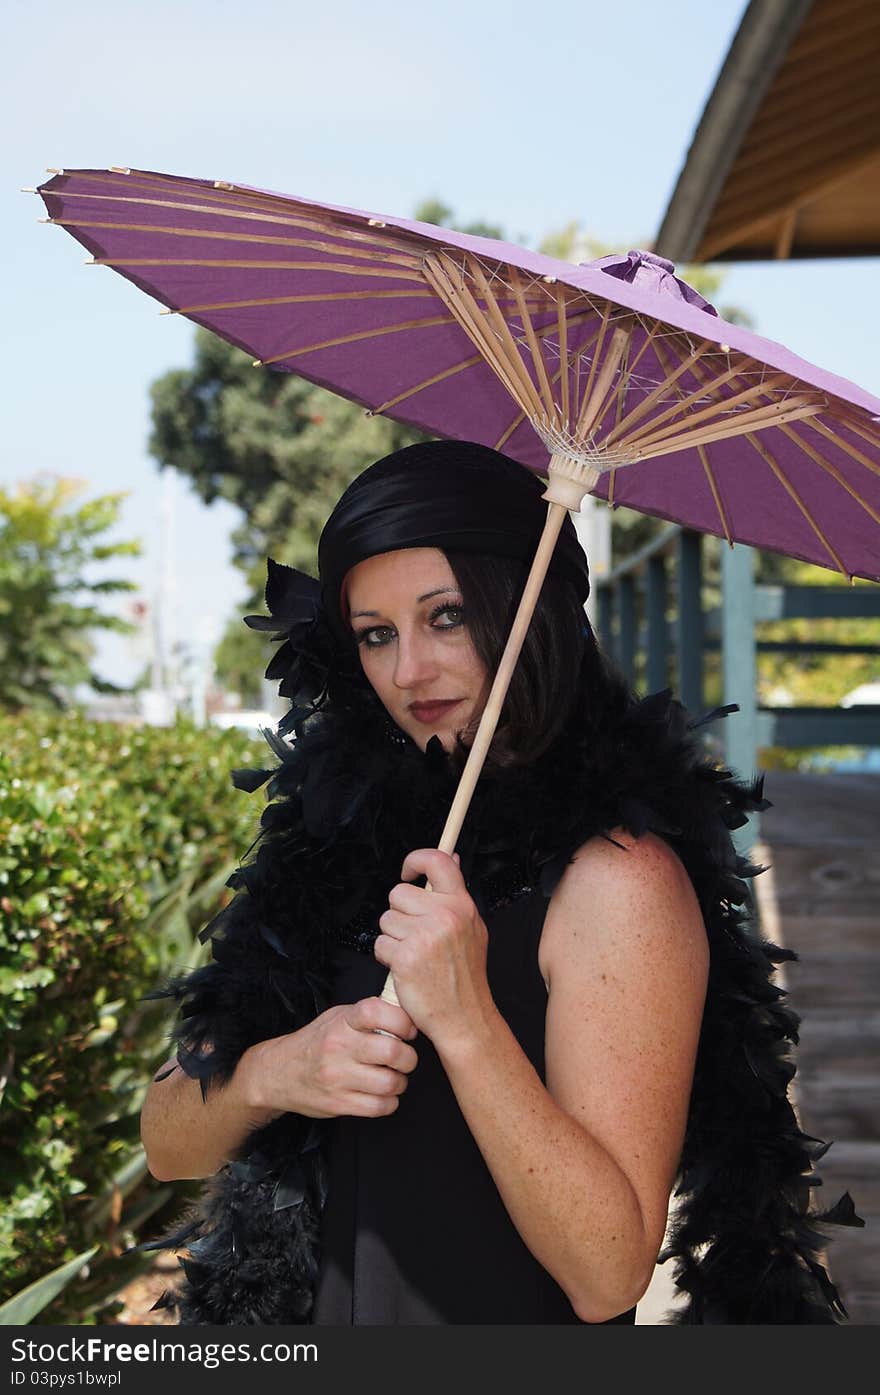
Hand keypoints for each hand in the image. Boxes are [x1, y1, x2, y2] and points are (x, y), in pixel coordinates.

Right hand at [243, 998, 418, 1119]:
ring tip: (392, 1077)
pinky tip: (382, 1094)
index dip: (402, 1021)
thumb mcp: (338, 1017)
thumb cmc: (317, 1042)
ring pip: (390, 1083)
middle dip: (408, 1058)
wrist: (278, 1073)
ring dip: (399, 1082)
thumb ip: (368, 1015)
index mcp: (342, 1021)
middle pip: (392, 1052)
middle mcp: (339, 1047)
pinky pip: (379, 1107)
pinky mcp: (338, 1103)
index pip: (376, 1011)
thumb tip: (407, 1013)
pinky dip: (389, 1102)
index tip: (408, 1030)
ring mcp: (337, 1077)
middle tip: (404, 1059)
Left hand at [374, 848, 493, 1047]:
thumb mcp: (472, 927)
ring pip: (386, 919)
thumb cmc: (465, 974)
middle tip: (415, 935)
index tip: (408, 871)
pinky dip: (387, 958)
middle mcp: (445, 916)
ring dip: (393, 937)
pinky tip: (406, 969)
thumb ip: (457, 894)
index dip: (416, 859)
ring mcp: (424, 936)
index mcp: (462, 905)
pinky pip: (380, 944)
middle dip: (399, 913)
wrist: (464, 1017)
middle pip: (398, 893)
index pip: (437, 860)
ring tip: (414, 954)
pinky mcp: (405, 957)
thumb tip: (453, 857)